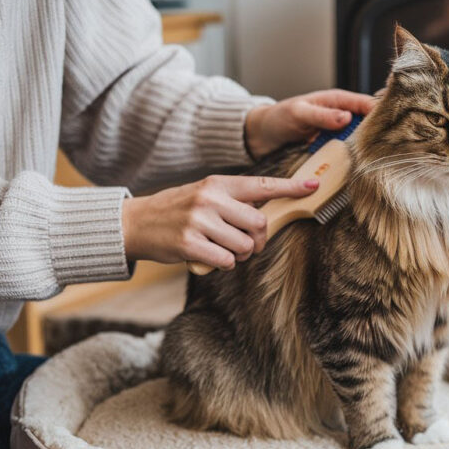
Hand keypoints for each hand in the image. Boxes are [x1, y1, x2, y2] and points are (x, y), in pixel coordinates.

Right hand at [121, 175, 318, 270]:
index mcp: (218, 184)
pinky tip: (210, 256)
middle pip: (259, 224)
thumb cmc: (178, 210)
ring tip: (222, 248)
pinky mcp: (190, 244)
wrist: (135, 223)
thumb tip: (270, 208)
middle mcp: (210, 199)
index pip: (262, 185)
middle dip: (258, 239)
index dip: (291, 187)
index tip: (313, 186)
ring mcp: (199, 221)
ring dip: (240, 254)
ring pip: (245, 246)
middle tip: (246, 243)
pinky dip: (224, 264)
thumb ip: (235, 199)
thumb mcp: (206, 194)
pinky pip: (227, 261)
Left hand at [244, 89, 376, 156]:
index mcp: (338, 100)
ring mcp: (337, 133)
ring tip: (378, 161)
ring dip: (366, 150)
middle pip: (368, 124)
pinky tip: (360, 168)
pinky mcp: (332, 148)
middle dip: (377, 135)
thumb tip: (347, 117)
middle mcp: (341, 116)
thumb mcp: (299, 113)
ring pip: (360, 140)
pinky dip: (353, 159)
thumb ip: (322, 115)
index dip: (381, 113)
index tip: (393, 127)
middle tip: (388, 150)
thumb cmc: (278, 118)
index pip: (367, 104)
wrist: (261, 136)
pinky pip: (348, 153)